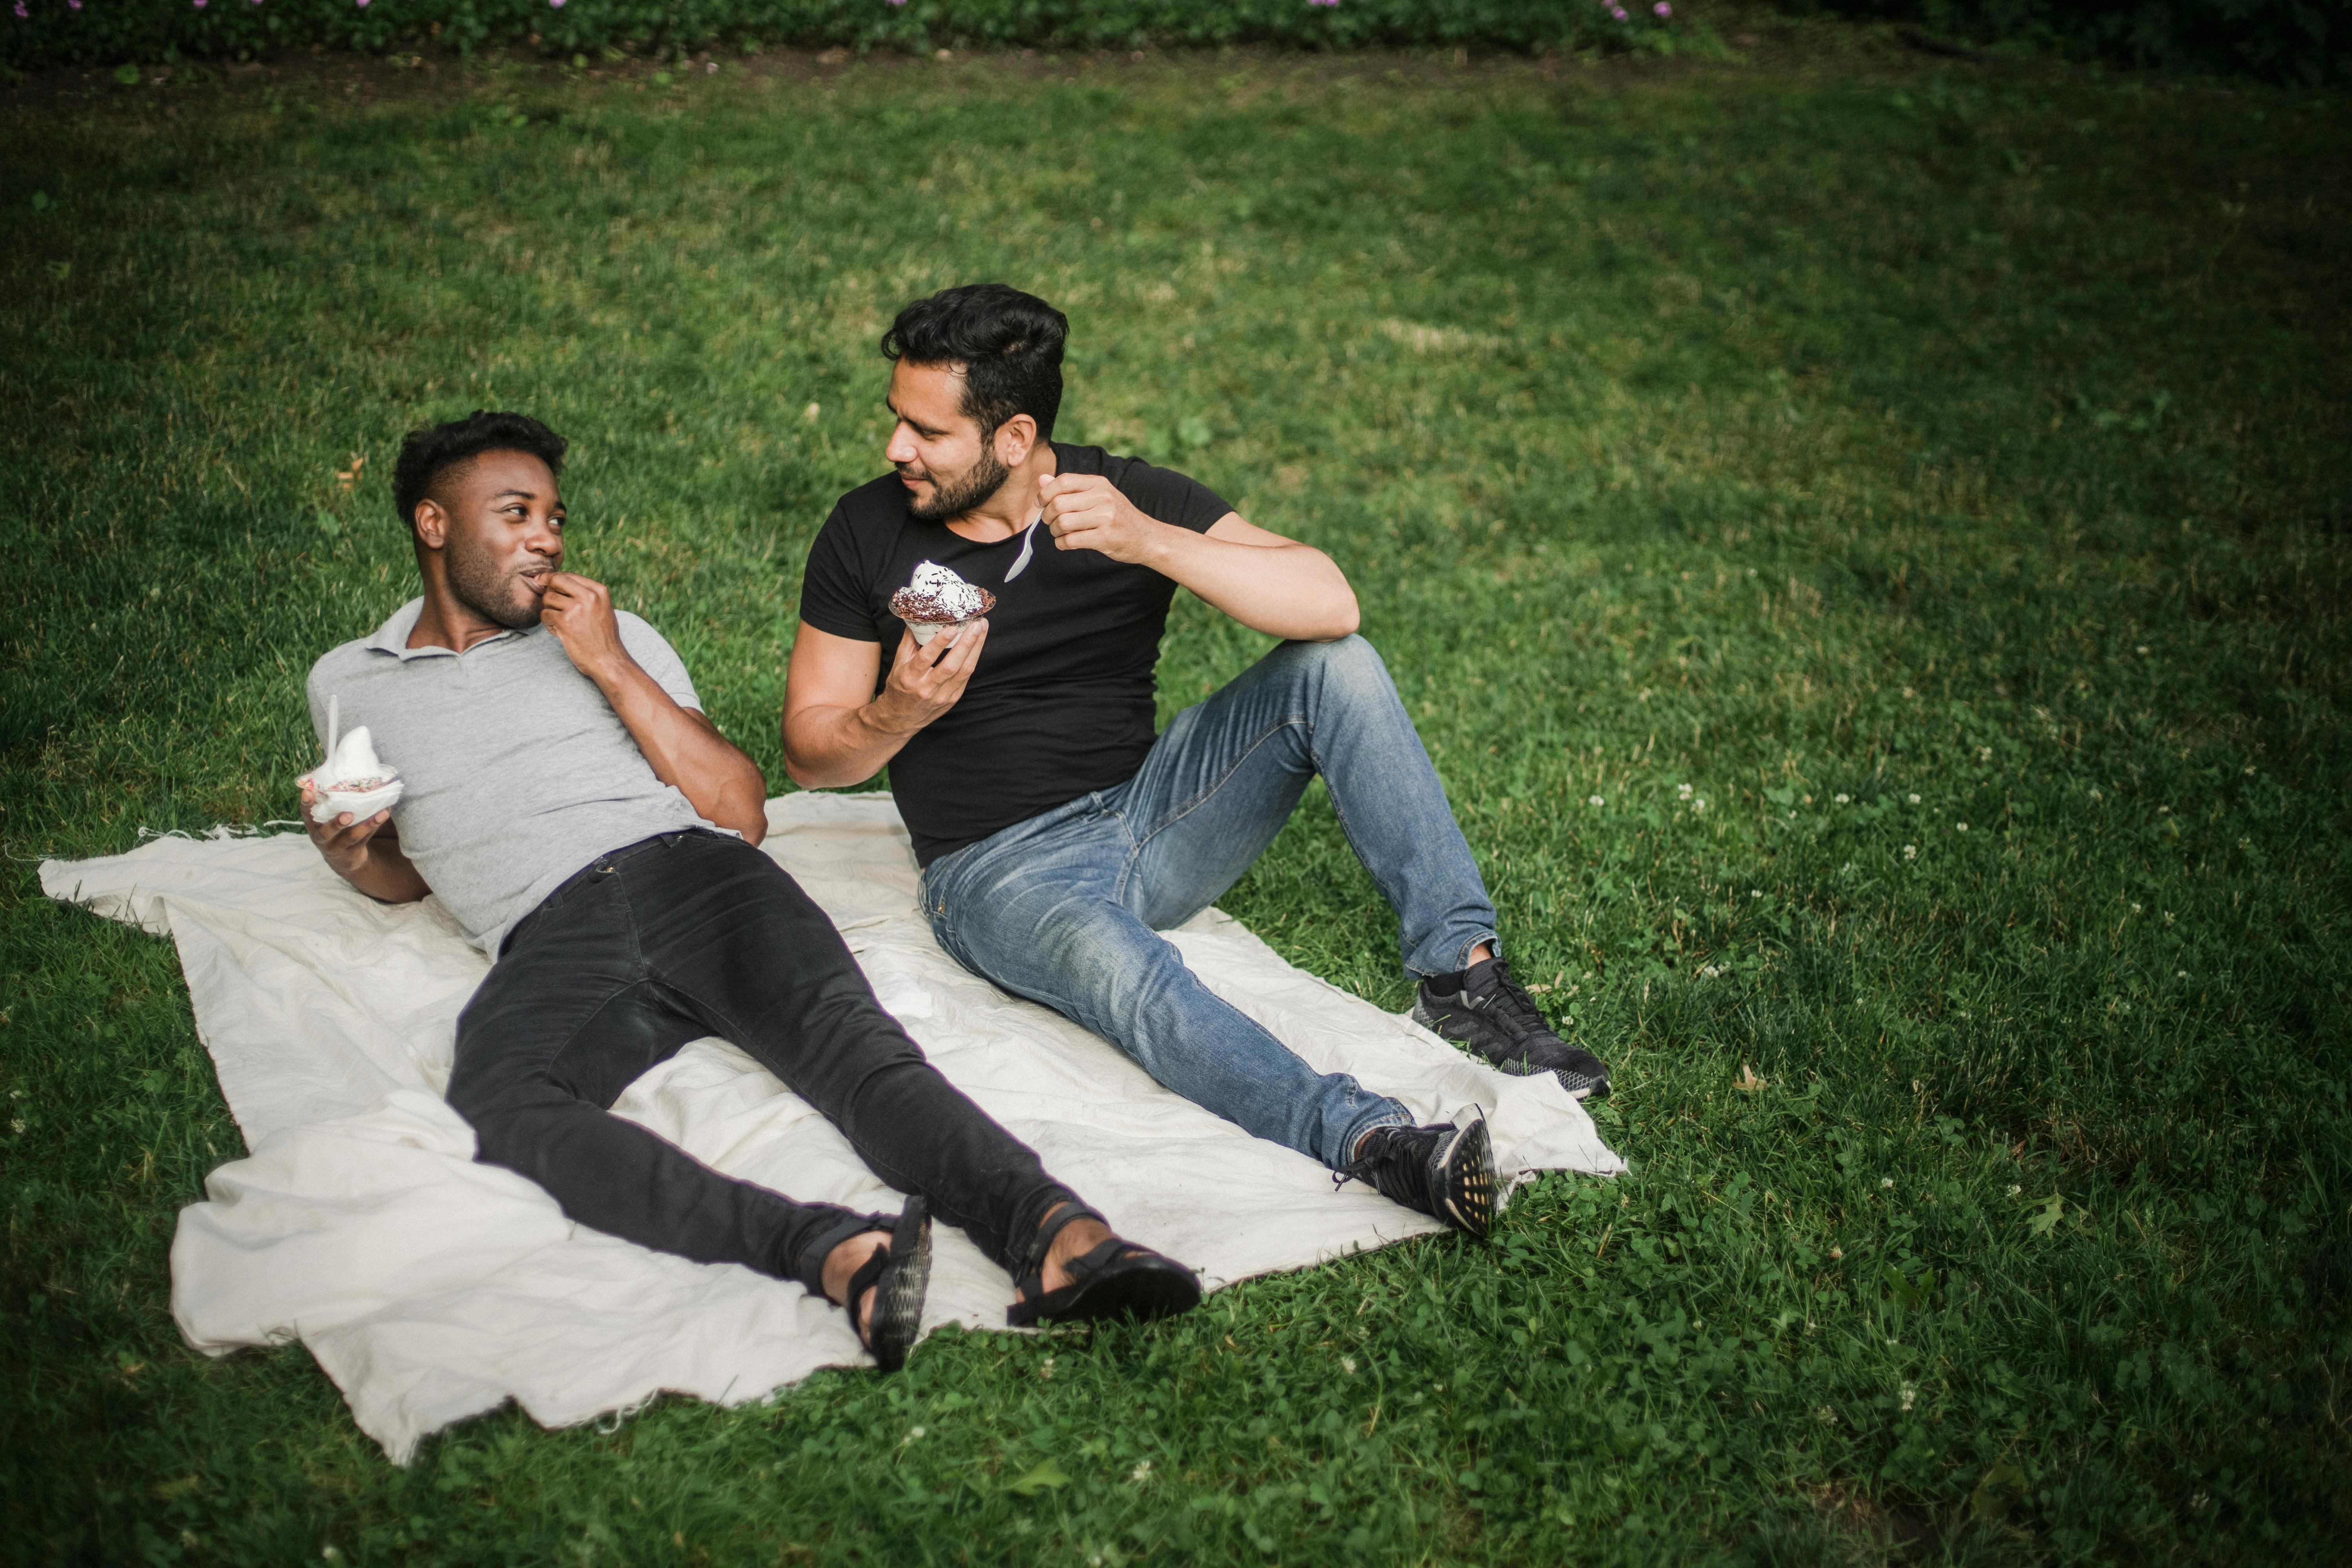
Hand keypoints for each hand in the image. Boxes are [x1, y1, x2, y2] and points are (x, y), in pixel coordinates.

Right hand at [300, 777, 392, 878]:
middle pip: (327, 832)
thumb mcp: (327, 817)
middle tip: (347, 815)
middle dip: (336, 823)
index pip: (306, 814)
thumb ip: (331, 801)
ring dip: (366, 825)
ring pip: (352, 837)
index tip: (307, 792)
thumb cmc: (334, 827)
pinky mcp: (353, 851)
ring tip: (380, 814)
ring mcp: (338, 846)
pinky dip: (376, 825)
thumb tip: (343, 770)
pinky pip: (366, 838)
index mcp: (313, 825)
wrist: (342, 858)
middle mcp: (322, 837)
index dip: (306, 804)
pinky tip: (385, 813)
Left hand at [540, 571, 627, 679]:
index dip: (554, 579)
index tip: (545, 584)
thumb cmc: (603, 637)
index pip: (568, 575)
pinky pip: (545, 614)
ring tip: (560, 623)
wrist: (608, 660)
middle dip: (549, 591)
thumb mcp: (602, 608)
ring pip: (548, 598)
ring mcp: (576, 608)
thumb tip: (554, 581)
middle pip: (555, 581)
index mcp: (599, 591)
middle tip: (553, 605)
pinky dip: (548, 623)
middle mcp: (589, 596)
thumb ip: (586, 594)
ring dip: (549, 610)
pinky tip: (559, 631)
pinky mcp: (565, 621)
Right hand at [868, 619, 987, 735]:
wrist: (901, 718)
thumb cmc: (899, 686)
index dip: (939, 643)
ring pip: (964, 671)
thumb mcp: (898, 663)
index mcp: (910, 677)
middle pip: (951, 665)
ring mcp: (942, 696)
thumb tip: (920, 616)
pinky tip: (977, 644)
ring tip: (982, 629)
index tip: (951, 628)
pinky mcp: (953, 699)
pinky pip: (966, 677)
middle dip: (967, 643)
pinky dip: (973, 658)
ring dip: (976, 648)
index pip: (926, 658)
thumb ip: (909, 640)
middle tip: (977, 623)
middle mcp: (927, 688)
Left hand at [1038, 473, 1165, 565]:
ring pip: (1063, 523)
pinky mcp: (1105, 537)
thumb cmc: (1118, 517)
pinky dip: (1062, 544)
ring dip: (1055, 532)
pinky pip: (1071, 540)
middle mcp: (1102, 497)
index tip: (1041, 503)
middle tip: (1050, 522)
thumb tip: (1042, 480)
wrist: (1147, 537)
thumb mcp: (1098, 496)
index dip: (1045, 492)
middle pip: (1059, 504)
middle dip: (1047, 516)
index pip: (1064, 480)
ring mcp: (1105, 517)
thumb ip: (1070, 488)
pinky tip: (1066, 543)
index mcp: (1099, 484)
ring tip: (1061, 534)